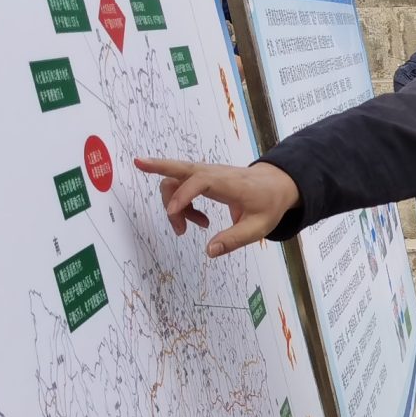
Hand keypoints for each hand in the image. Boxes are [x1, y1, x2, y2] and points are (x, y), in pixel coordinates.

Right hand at [134, 158, 299, 258]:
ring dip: (174, 204)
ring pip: (177, 179)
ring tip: (189, 228)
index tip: (174, 213)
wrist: (278, 184)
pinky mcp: (204, 178)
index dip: (184, 195)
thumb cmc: (269, 204)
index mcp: (231, 183)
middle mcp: (215, 174)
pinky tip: (197, 221)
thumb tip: (209, 252)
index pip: (201, 181)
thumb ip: (234, 239)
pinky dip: (181, 203)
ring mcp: (208, 173)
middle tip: (138, 163)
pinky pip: (182, 186)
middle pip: (181, 167)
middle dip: (158, 165)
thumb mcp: (259, 227)